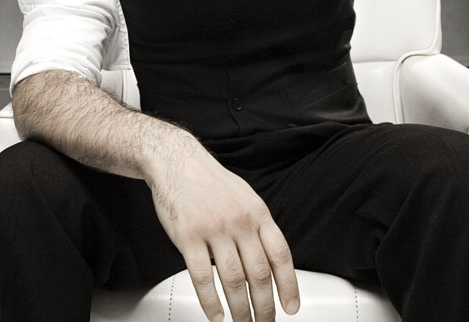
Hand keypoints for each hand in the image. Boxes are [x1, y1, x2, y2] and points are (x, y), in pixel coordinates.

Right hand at [148, 135, 299, 321]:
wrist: (177, 162)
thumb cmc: (210, 181)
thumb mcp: (245, 196)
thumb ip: (258, 225)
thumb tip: (271, 260)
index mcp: (257, 212)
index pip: (280, 254)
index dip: (289, 285)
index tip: (291, 307)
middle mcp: (239, 221)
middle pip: (258, 273)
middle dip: (264, 306)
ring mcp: (214, 229)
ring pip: (233, 280)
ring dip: (240, 310)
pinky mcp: (188, 236)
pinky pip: (201, 277)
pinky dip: (210, 302)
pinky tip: (216, 314)